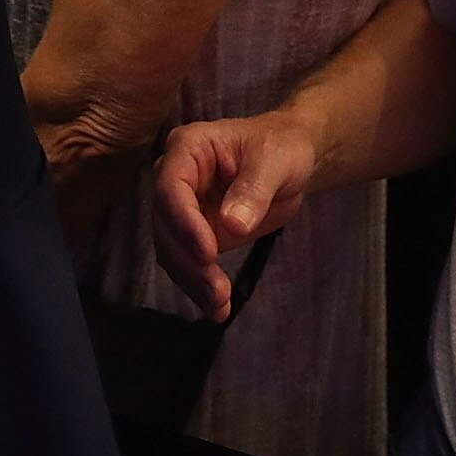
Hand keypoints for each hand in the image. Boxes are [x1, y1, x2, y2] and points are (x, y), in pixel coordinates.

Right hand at [150, 112, 317, 319]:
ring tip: (220, 304)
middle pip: (166, 224)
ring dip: (192, 280)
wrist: (289, 162)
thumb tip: (233, 225)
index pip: (172, 187)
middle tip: (217, 289)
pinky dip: (199, 287)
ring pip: (172, 250)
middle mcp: (175, 178)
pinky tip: (218, 309)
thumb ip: (254, 189)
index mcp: (188, 148)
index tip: (208, 253)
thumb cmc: (280, 147)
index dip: (184, 221)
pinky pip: (188, 264)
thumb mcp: (275, 160)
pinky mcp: (195, 235)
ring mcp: (183, 209)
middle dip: (188, 260)